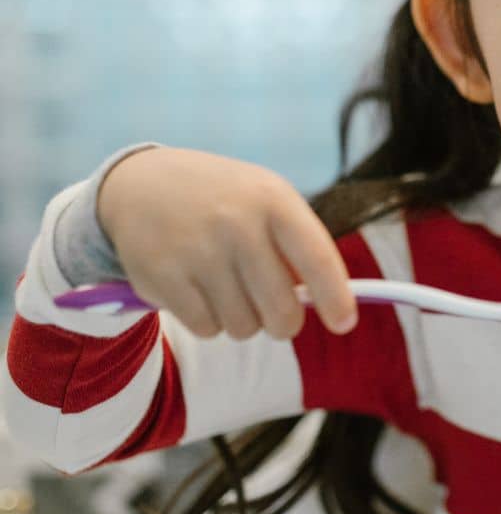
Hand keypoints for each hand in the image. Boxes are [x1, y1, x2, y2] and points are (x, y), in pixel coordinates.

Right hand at [96, 147, 357, 339]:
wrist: (140, 184)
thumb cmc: (224, 199)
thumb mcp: (266, 200)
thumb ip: (298, 246)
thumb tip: (325, 304)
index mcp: (273, 200)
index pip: (317, 258)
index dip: (336, 297)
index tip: (345, 323)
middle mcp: (237, 224)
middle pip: (281, 312)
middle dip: (284, 323)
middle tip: (275, 312)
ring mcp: (197, 252)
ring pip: (244, 327)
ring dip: (242, 319)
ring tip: (227, 285)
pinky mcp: (162, 278)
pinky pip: (207, 329)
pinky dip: (209, 320)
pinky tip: (198, 288)